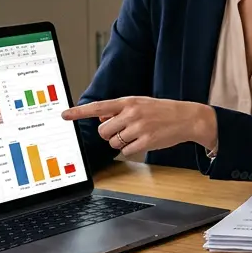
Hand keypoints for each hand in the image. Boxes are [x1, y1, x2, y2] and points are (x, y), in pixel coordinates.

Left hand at [62, 97, 217, 157]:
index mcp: (128, 101)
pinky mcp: (146, 141)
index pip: (98, 107)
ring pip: (113, 142)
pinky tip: (142, 141)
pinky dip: (130, 149)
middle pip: (102, 131)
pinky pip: (125, 150)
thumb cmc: (162, 111)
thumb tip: (101, 120)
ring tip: (136, 135)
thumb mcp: (140, 104)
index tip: (64, 115)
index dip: (79, 112)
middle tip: (122, 131)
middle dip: (109, 134)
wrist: (187, 118)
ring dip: (120, 142)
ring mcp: (138, 128)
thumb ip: (119, 110)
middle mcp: (131, 113)